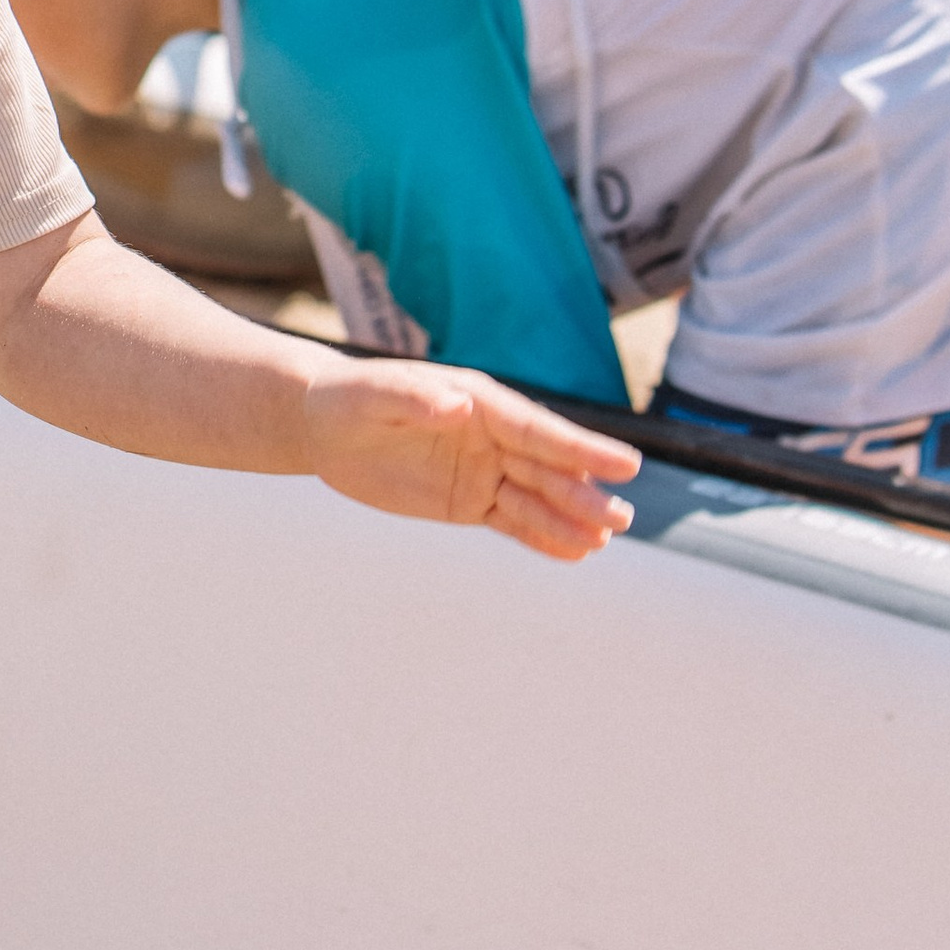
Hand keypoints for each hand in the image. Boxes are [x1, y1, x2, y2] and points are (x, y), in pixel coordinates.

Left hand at [305, 355, 636, 562]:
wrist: (324, 425)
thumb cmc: (349, 399)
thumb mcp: (373, 395)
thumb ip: (413, 398)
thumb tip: (458, 404)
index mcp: (478, 402)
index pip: (536, 429)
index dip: (581, 447)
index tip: (625, 463)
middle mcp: (490, 435)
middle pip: (546, 468)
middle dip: (583, 492)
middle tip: (622, 518)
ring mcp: (482, 470)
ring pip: (535, 498)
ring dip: (570, 519)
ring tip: (604, 540)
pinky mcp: (467, 501)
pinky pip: (511, 522)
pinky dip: (542, 537)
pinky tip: (574, 553)